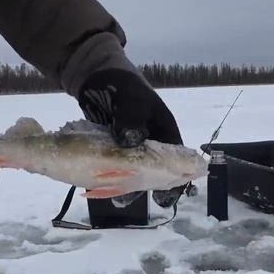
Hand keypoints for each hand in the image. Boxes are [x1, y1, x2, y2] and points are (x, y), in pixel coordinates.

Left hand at [77, 69, 186, 207]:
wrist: (97, 78)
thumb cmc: (124, 86)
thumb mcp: (132, 101)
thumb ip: (132, 119)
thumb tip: (129, 141)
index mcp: (165, 131)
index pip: (176, 159)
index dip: (173, 178)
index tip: (164, 194)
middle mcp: (152, 143)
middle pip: (155, 170)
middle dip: (146, 184)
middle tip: (133, 194)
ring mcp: (132, 147)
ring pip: (135, 171)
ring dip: (127, 182)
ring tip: (117, 195)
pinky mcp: (114, 150)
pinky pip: (116, 167)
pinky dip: (111, 175)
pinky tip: (101, 184)